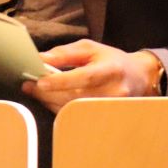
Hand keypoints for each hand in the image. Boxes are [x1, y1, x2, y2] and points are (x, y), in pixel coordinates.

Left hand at [23, 41, 162, 112]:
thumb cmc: (111, 60)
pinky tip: (50, 99)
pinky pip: (76, 117)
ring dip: (50, 101)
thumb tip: (41, 59)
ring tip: (35, 91)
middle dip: (48, 93)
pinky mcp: (104, 119)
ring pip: (73, 110)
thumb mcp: (90, 49)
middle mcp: (112, 92)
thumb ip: (65, 53)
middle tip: (28, 85)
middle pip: (75, 97)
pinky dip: (59, 108)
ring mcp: (109, 109)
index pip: (84, 78)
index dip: (61, 81)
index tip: (40, 81)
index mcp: (110, 70)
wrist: (138, 78)